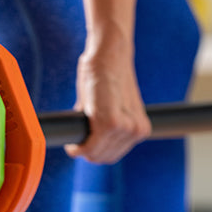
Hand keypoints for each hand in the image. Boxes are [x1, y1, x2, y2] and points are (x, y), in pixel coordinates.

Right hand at [66, 38, 150, 163]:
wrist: (109, 53)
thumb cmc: (106, 74)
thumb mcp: (111, 105)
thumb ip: (106, 124)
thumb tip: (88, 137)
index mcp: (140, 128)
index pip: (114, 154)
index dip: (96, 153)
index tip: (82, 148)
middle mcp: (137, 131)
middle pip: (105, 157)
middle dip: (88, 153)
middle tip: (74, 146)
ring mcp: (126, 128)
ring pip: (96, 153)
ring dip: (81, 150)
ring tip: (73, 143)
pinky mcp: (111, 123)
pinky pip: (90, 146)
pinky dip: (78, 148)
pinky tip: (71, 146)